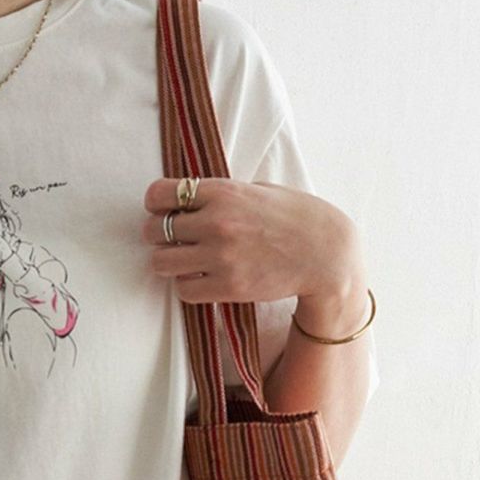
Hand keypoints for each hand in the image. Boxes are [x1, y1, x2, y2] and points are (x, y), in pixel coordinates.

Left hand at [142, 176, 364, 308]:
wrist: (325, 253)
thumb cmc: (295, 217)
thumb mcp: (259, 190)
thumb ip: (223, 194)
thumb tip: (190, 198)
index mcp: (223, 192)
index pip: (161, 193)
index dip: (155, 203)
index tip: (161, 209)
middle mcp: (217, 223)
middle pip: (154, 231)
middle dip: (158, 235)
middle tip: (171, 239)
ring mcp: (220, 257)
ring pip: (162, 263)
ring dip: (169, 263)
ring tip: (185, 261)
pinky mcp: (227, 287)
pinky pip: (183, 289)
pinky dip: (187, 285)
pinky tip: (201, 279)